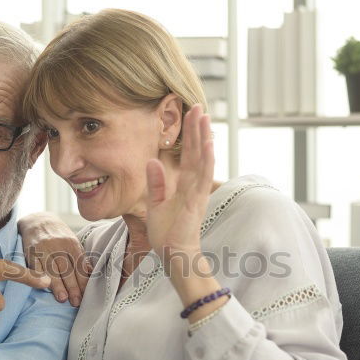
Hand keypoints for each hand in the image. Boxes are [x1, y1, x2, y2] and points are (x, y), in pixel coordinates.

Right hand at [19, 212, 91, 305]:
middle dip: (72, 287)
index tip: (86, 295)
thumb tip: (91, 274)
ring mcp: (43, 249)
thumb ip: (81, 257)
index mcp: (71, 243)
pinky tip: (45, 288)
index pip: (79, 264)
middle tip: (76, 302)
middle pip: (67, 269)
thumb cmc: (59, 235)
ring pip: (52, 270)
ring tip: (63, 299)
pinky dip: (40, 278)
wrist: (37, 221)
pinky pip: (36, 267)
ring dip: (58, 286)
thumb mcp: (72, 242)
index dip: (83, 281)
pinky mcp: (31, 253)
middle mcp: (58, 245)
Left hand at [146, 105, 214, 266]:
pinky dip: (205, 160)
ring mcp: (197, 192)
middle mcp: (194, 185)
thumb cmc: (166, 232)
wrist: (173, 253)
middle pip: (197, 151)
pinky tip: (207, 144)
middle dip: (198, 129)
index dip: (189, 135)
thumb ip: (156, 183)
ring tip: (204, 118)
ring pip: (202, 159)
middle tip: (199, 106)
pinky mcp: (196, 201)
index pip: (188, 154)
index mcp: (185, 184)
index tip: (190, 115)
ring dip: (204, 138)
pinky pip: (202, 177)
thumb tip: (151, 161)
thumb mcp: (155, 203)